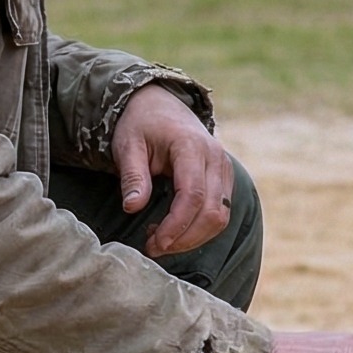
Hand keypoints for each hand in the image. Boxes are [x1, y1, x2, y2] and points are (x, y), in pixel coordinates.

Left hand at [111, 82, 234, 257]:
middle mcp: (215, 157)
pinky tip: (174, 229)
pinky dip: (200, 228)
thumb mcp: (128, 145)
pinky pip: (221, 211)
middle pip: (212, 211)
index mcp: (191, 146)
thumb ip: (133, 176)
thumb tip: (132, 207)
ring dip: (193, 237)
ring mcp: (224, 168)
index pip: (192, 195)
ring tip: (160, 240)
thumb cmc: (141, 125)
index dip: (176, 225)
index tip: (155, 243)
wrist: (159, 104)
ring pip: (221, 216)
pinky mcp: (224, 178)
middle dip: (185, 238)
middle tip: (153, 248)